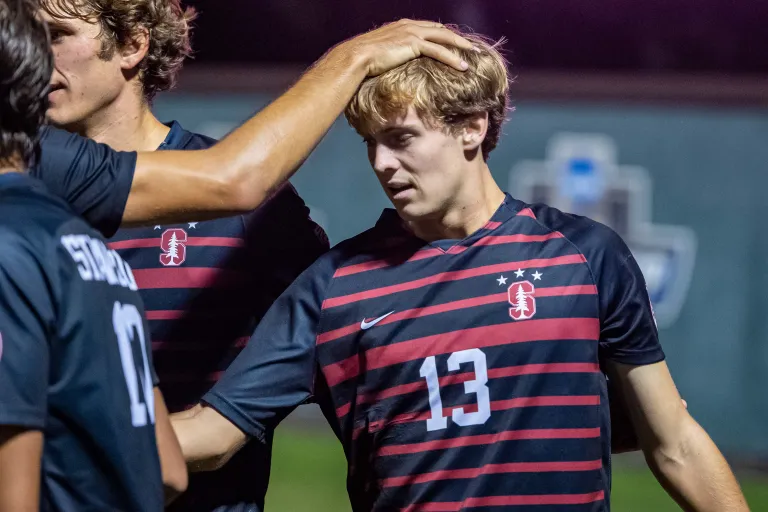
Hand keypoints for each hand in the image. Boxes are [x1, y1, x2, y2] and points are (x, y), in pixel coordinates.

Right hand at [335, 19, 473, 76]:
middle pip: (440, 30)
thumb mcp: (381, 53)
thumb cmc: (364, 59)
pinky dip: (453, 58)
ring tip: (474, 54)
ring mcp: (412, 33)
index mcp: (403, 26)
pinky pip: (439, 51)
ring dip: (461, 46)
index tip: (455, 42)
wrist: (356, 57)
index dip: (444, 35)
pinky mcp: (414, 44)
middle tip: (471, 46)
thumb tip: (393, 65)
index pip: (429, 28)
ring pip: (444, 38)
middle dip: (457, 38)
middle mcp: (409, 26)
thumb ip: (392, 53)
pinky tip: (463, 66)